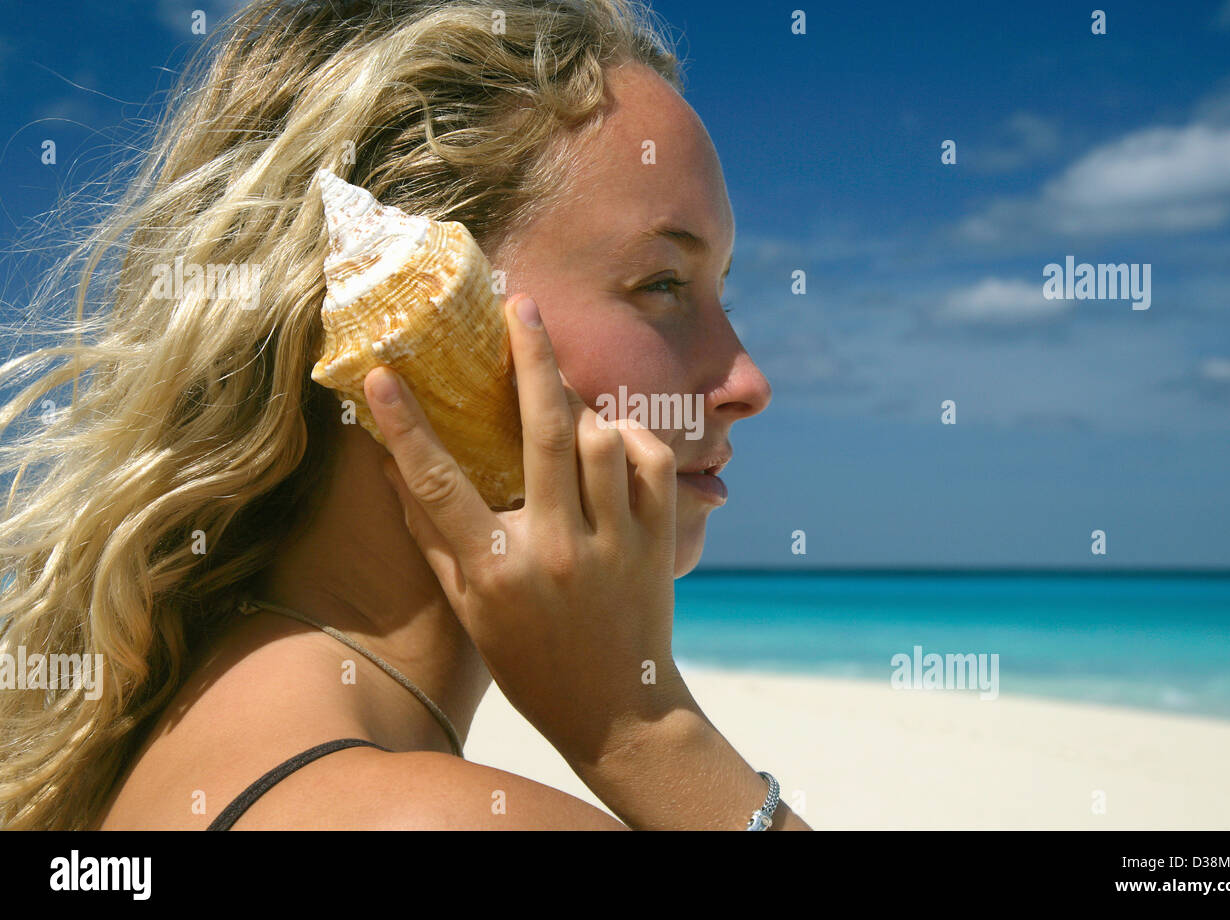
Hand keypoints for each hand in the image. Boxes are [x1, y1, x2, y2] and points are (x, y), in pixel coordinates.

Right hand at [363, 293, 693, 767]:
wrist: (619, 709)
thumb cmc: (531, 660)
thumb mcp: (470, 609)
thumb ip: (433, 537)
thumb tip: (390, 468)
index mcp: (497, 572)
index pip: (438, 485)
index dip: (403, 426)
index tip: (380, 375)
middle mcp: (556, 550)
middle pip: (542, 429)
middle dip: (531, 355)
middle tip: (521, 304)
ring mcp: (614, 543)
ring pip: (602, 437)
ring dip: (582, 406)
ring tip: (563, 400)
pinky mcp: (659, 541)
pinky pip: (649, 461)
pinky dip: (631, 439)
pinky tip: (611, 443)